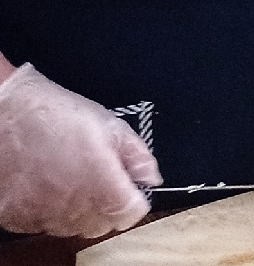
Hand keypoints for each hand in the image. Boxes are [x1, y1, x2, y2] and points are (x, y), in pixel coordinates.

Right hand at [0, 64, 157, 237]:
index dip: (134, 201)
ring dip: (77, 212)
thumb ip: (137, 155)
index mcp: (101, 183)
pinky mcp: (14, 216)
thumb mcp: (110, 125)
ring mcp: (40, 213)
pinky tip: (46, 187)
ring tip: (70, 181)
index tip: (130, 190)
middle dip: (107, 208)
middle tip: (100, 183)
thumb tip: (150, 178)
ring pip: (71, 228)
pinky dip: (47, 212)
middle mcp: (71, 205)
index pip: (130, 215)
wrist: (5, 113)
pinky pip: (40, 225)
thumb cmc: (57, 114)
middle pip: (101, 225)